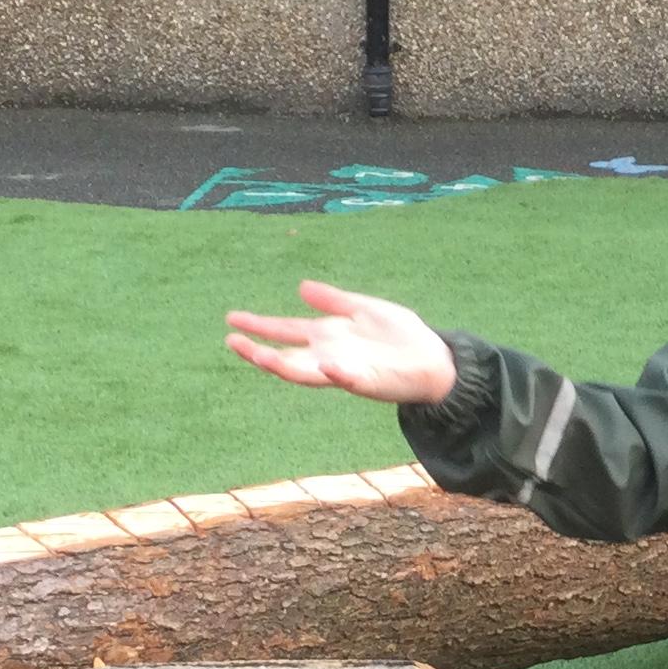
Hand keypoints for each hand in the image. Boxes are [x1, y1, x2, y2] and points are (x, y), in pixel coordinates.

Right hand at [225, 282, 458, 406]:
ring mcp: (347, 370)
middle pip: (286, 355)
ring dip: (284, 365)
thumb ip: (334, 301)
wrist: (435, 359)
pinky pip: (350, 379)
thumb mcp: (364, 309)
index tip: (232, 319)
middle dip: (259, 351)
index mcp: (327, 336)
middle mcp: (330, 355)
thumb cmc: (401, 336)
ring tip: (263, 356)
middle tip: (233, 341)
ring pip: (307, 373)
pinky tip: (327, 365)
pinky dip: (338, 374)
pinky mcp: (370, 381)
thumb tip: (301, 287)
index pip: (285, 330)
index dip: (260, 325)